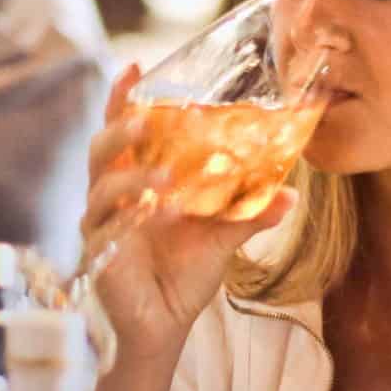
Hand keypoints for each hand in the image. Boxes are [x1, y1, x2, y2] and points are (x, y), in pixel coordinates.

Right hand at [83, 64, 295, 358]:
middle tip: (145, 119)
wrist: (164, 324)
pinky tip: (153, 216)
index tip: (135, 66)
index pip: (123, 131)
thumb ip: (250, 213)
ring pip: (102, 188)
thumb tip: (291, 195)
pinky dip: (128, 221)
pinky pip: (106, 231)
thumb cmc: (185, 272)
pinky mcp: (99, 256)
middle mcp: (112, 196)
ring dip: (132, 180)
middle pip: (101, 149)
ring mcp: (100, 224)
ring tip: (166, 182)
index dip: (123, 99)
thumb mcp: (223, 237)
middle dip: (119, 129)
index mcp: (137, 180)